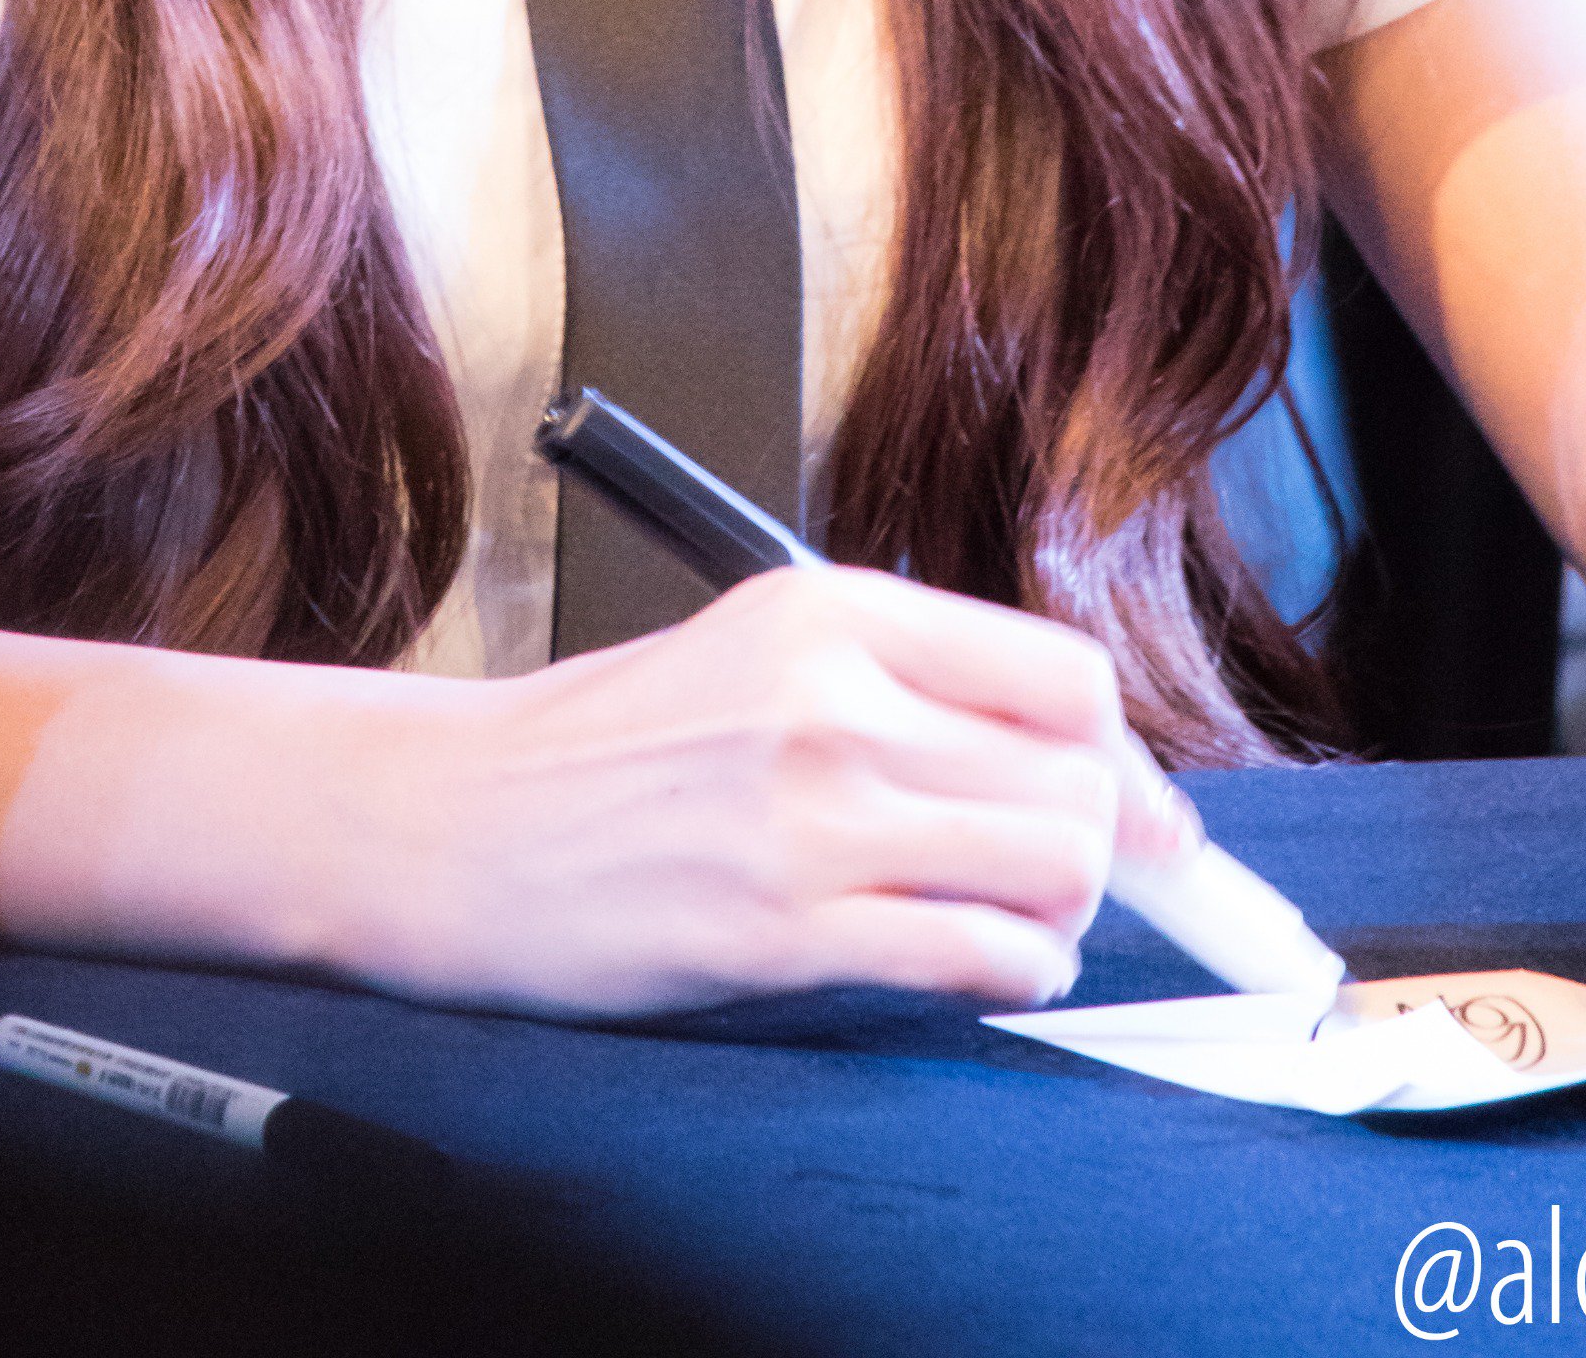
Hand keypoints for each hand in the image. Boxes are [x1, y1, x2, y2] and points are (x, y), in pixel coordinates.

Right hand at [345, 564, 1147, 1018]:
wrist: (451, 825)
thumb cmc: (594, 747)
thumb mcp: (755, 649)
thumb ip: (896, 681)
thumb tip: (1060, 750)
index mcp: (832, 611)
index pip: (1062, 673)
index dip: (1118, 751)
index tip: (1133, 802)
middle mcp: (835, 698)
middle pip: (1075, 775)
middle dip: (1098, 841)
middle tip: (1077, 874)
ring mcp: (812, 816)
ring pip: (1052, 864)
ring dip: (1061, 910)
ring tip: (1021, 923)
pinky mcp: (784, 930)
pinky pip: (977, 956)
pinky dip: (1013, 974)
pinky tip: (985, 968)